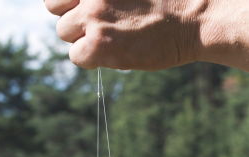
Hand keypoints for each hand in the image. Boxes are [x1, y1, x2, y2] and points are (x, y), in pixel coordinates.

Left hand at [44, 0, 208, 70]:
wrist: (193, 19)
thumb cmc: (169, 0)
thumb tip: (84, 6)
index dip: (69, 0)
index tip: (84, 8)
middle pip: (55, 7)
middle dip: (72, 16)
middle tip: (97, 24)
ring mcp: (93, 16)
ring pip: (64, 32)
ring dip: (83, 38)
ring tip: (112, 38)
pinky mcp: (99, 43)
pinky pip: (77, 56)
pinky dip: (91, 59)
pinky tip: (114, 52)